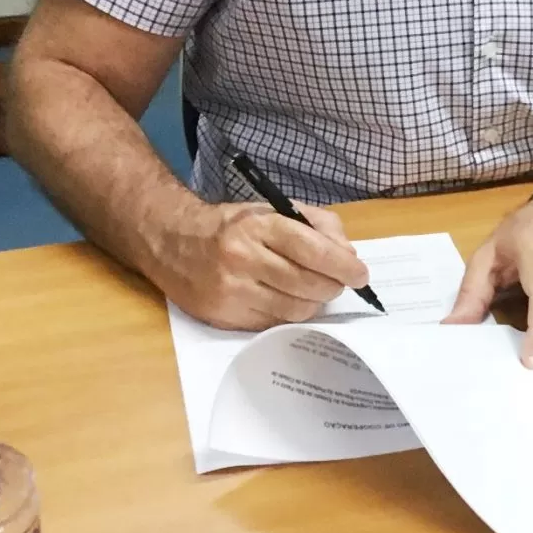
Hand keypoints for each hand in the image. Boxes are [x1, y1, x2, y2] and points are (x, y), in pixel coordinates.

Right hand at [152, 199, 369, 330]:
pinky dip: (287, 313)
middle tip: (339, 283)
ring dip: (313, 302)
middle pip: (307, 284)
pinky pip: (273, 323)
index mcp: (257, 226)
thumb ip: (316, 225)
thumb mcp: (272, 210)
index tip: (360, 274)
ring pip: (294, 309)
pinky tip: (284, 299)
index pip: (311, 249)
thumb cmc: (232, 226)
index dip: (342, 265)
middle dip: (333, 286)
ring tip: (312, 290)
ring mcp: (231, 291)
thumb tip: (348, 255)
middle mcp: (242, 258)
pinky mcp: (224, 316)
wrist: (172, 242)